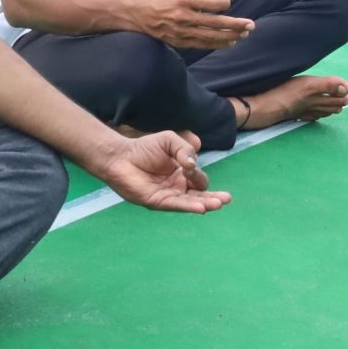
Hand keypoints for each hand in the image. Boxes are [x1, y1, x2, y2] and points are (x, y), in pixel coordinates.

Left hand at [88, 129, 230, 213]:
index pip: (198, 178)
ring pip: (191, 202)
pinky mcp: (158, 202)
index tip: (187, 165)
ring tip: (219, 204)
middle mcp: (178, 187)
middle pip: (200, 194)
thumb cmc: (144, 147)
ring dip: (206, 203)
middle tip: (226, 199)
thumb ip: (184, 149)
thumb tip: (193, 164)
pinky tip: (201, 208)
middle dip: (214, 197)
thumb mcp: (169, 140)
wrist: (121, 156)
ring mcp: (169, 196)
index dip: (197, 172)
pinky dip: (190, 207)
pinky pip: (177, 205)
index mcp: (182, 173)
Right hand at [135, 0, 254, 49]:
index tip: (227, 3)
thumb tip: (224, 1)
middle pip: (215, 23)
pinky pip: (203, 44)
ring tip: (244, 34)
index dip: (224, 4)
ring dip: (230, 36)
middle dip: (236, 25)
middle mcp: (183, 16)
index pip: (212, 4)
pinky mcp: (180, 42)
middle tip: (251, 25)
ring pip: (211, 36)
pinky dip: (218, 44)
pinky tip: (230, 42)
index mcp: (184, 0)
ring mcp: (181, 31)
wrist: (141, 14)